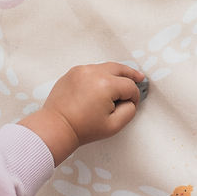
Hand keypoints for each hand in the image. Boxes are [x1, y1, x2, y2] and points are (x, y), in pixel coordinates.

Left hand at [23, 63, 145, 164]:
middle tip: (140, 78)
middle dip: (131, 75)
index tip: (132, 105)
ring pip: (106, 67)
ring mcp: (81, 70)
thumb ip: (129, 111)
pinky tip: (103, 83)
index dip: (134, 97)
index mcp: (106, 85)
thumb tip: (130, 101)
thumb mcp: (114, 126)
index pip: (129, 86)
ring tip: (123, 79)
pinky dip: (100, 74)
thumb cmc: (82, 129)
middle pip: (120, 68)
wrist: (56, 127)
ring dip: (115, 74)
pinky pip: (92, 69)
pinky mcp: (73, 72)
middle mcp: (94, 72)